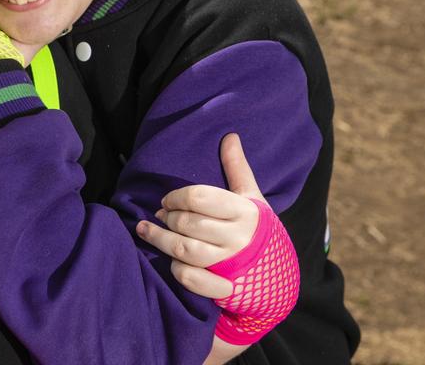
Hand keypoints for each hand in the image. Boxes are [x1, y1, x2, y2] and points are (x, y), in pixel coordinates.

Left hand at [137, 134, 299, 345]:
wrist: (279, 275)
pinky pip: (192, 279)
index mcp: (244, 212)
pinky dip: (178, 270)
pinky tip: (170, 260)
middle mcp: (237, 237)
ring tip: (146, 230)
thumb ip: (237, 169)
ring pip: (184, 250)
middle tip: (160, 215)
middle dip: (168, 218)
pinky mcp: (224, 287)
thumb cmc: (258, 229)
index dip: (176, 197)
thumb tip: (229, 136)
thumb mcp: (251, 198)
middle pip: (188, 223)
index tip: (167, 200)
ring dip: (160, 240)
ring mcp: (230, 264)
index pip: (200, 198)